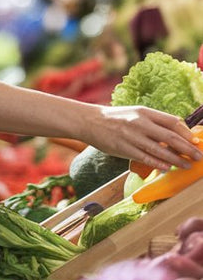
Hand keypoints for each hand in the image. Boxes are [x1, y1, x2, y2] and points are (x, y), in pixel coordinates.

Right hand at [85, 105, 201, 171]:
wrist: (88, 121)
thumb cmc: (113, 118)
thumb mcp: (134, 113)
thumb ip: (152, 122)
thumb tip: (175, 134)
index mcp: (143, 111)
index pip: (172, 122)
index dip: (186, 133)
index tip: (194, 142)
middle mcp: (138, 123)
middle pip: (171, 137)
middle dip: (187, 149)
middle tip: (198, 156)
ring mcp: (131, 136)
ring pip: (160, 151)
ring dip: (177, 160)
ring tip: (186, 165)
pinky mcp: (123, 149)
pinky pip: (146, 158)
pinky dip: (159, 164)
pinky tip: (167, 168)